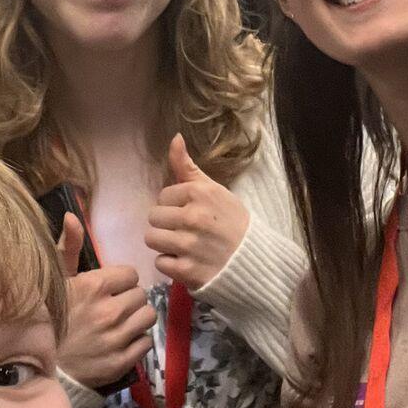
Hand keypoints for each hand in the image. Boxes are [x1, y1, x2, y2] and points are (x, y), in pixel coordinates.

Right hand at [56, 215, 154, 390]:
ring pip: (148, 317)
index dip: (121, 282)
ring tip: (121, 324)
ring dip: (137, 319)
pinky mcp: (121, 362)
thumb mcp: (56, 280)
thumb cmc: (48, 318)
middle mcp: (108, 311)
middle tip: (114, 308)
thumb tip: (72, 216)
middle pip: (141, 295)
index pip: (131, 274)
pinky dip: (136, 342)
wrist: (41, 366)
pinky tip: (121, 342)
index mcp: (94, 286)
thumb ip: (68, 247)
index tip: (110, 290)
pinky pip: (146, 343)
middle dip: (130, 300)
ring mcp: (116, 338)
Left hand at [145, 134, 249, 290]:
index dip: (175, 206)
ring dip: (165, 244)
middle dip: (167, 224)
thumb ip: (188, 167)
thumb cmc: (233, 222)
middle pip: (154, 217)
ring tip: (184, 246)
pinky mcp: (186, 270)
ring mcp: (189, 245)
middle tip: (188, 231)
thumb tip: (174, 137)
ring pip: (151, 239)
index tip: (192, 214)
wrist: (255, 260)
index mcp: (199, 193)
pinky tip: (188, 261)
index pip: (163, 196)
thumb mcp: (214, 190)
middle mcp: (192, 217)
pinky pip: (159, 263)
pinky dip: (171, 265)